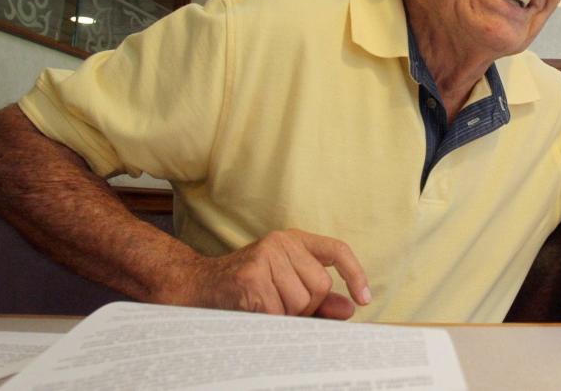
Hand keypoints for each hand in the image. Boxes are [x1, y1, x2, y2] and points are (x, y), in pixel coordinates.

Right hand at [183, 229, 370, 318]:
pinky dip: (269, 321)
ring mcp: (265, 256)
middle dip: (306, 308)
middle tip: (281, 306)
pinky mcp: (251, 277)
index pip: (337, 250)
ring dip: (285, 316)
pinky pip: (278, 313)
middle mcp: (282, 242)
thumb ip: (319, 299)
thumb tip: (349, 309)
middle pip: (320, 286)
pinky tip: (253, 311)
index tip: (364, 299)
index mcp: (294, 240)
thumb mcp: (286, 287)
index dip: (355, 274)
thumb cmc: (246, 287)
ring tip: (264, 307)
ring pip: (300, 302)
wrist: (197, 286)